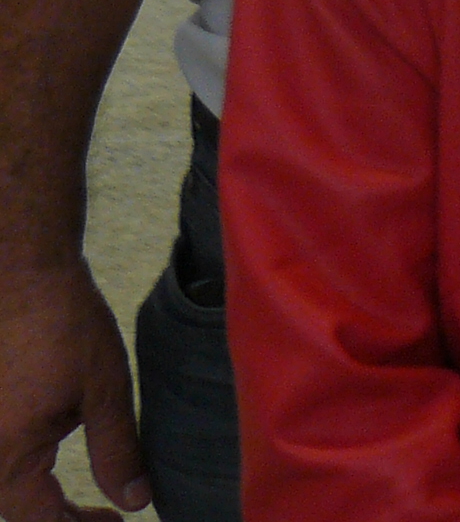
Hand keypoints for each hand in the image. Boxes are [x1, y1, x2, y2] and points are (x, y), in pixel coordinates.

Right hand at [0, 257, 146, 520]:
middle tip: (102, 517)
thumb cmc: (64, 325)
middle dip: (57, 521)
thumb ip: (117, 451)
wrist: (22, 273)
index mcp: (8, 455)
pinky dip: (20, 479)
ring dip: (37, 505)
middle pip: (15, 513)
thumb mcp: (104, 390)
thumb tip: (136, 502)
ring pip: (3, 492)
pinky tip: (47, 474)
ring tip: (78, 506)